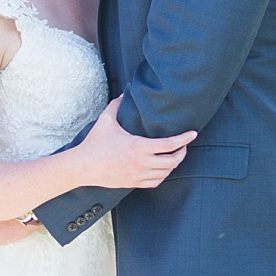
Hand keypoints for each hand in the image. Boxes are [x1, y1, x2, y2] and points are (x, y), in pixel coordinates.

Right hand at [74, 95, 196, 189]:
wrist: (82, 167)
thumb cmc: (94, 143)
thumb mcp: (105, 120)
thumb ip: (117, 105)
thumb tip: (126, 92)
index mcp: (138, 146)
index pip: (169, 144)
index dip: (184, 139)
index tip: (193, 133)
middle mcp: (141, 163)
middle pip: (173, 161)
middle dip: (182, 152)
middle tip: (184, 145)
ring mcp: (138, 175)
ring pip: (166, 173)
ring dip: (174, 164)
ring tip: (175, 155)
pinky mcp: (133, 183)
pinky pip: (156, 182)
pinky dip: (163, 175)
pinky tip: (163, 168)